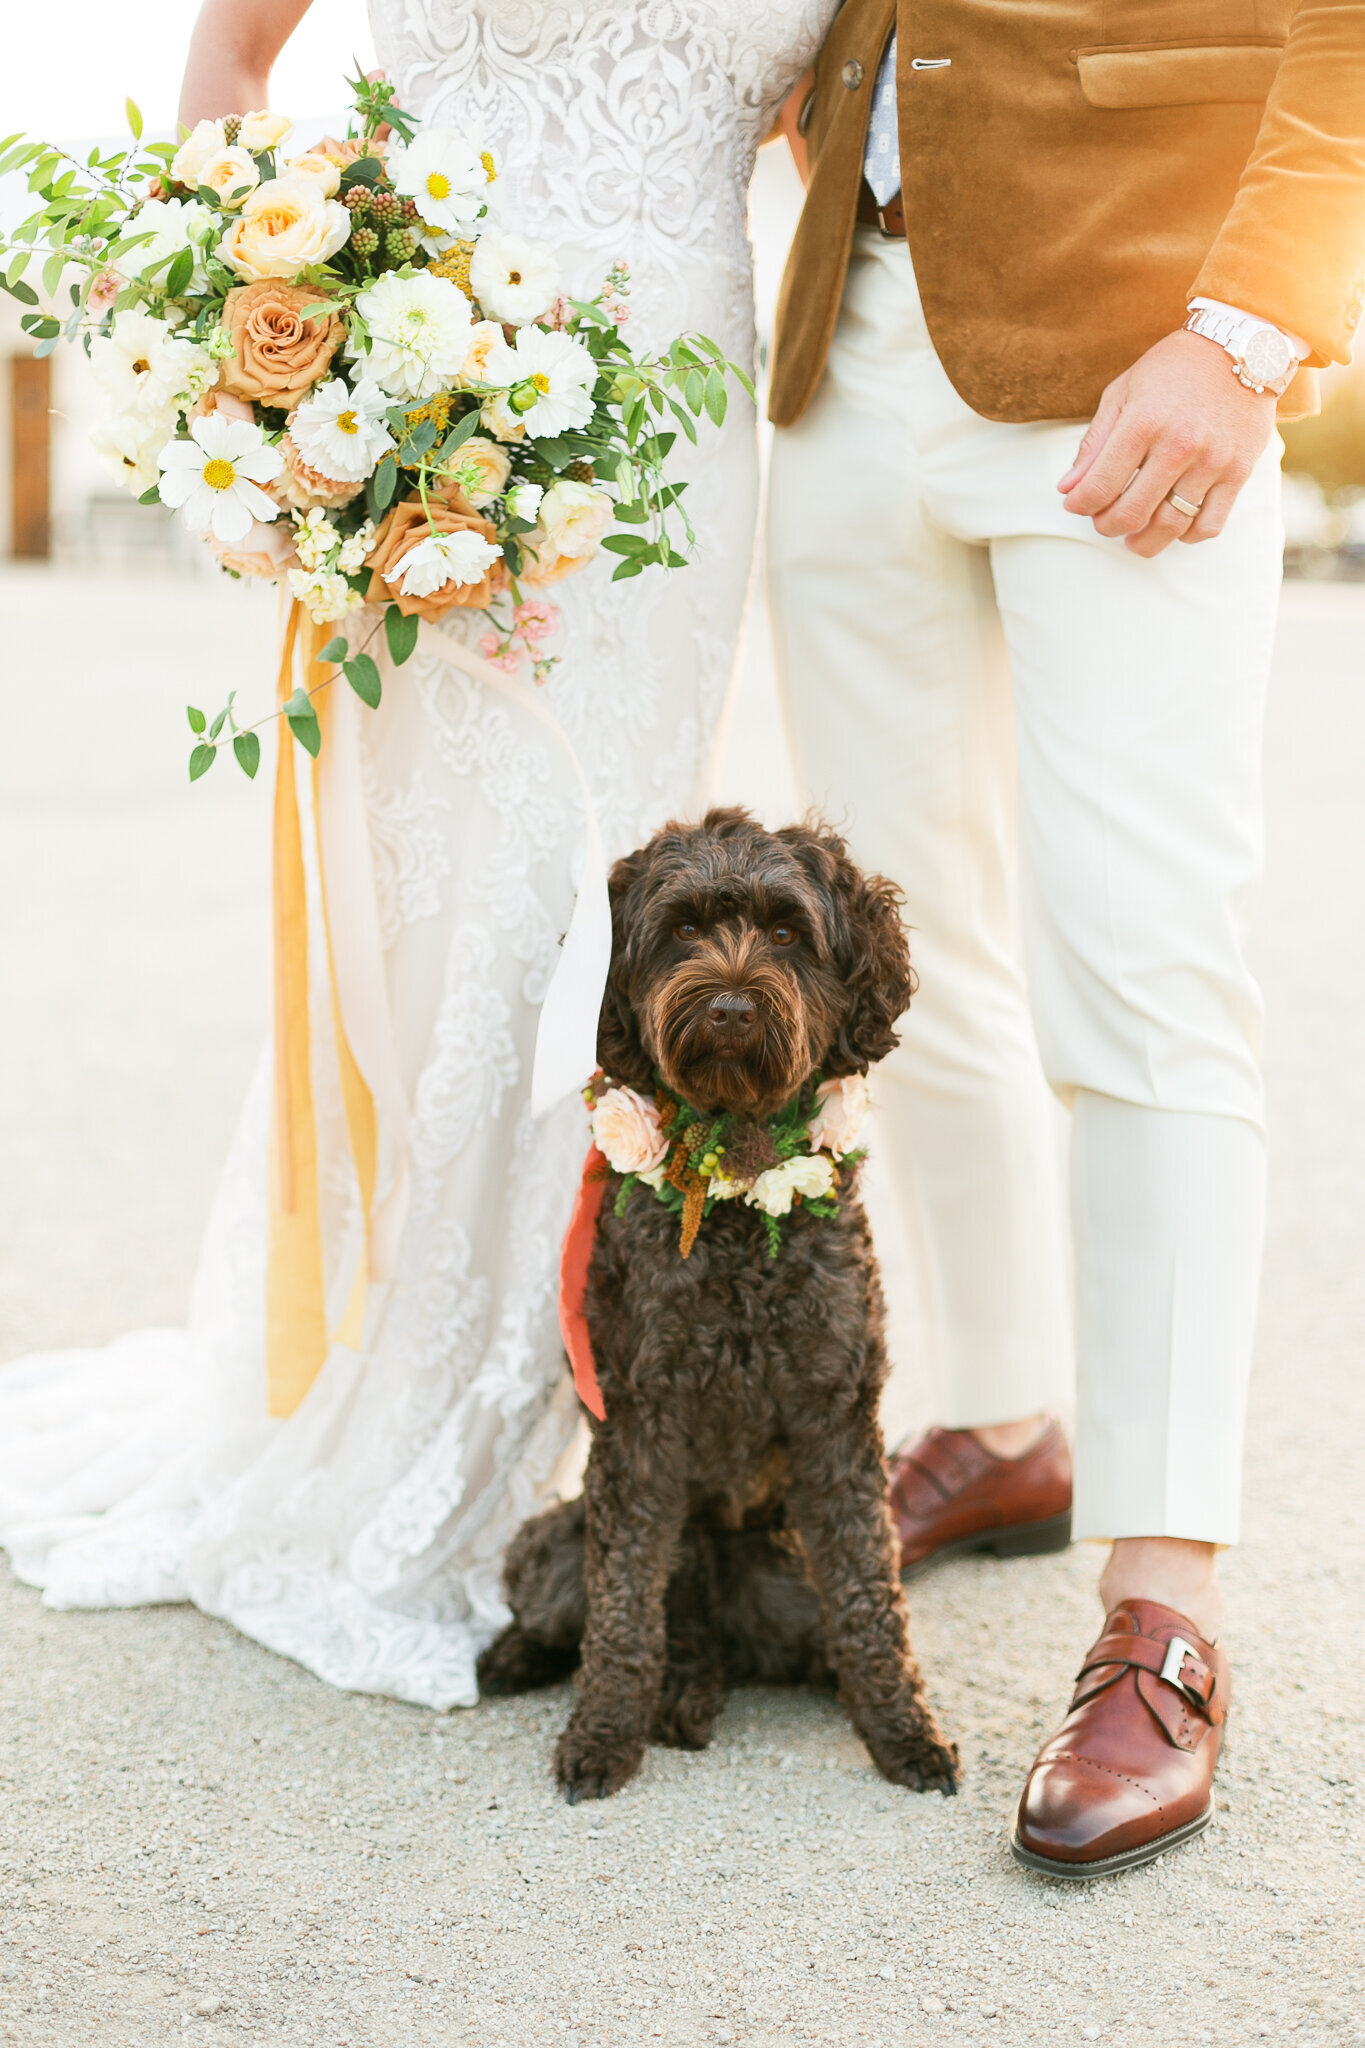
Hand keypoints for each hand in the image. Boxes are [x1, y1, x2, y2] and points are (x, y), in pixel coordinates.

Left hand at [1057, 329, 1277, 557]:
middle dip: (1107, 526)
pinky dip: (1188, 535)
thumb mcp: (1123, 392)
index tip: (1077, 505)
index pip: (1099, 488)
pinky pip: (1210, 524)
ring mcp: (1212, 461)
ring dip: (1144, 542)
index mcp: (1142, 424)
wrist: (1241, 345)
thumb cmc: (1173, 369)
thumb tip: (1067, 490)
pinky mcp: (1239, 471)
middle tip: (1104, 522)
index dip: (1080, 505)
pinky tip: (1175, 526)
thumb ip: (1094, 444)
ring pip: (1170, 526)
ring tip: (1134, 538)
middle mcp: (1178, 446)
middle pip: (1131, 515)